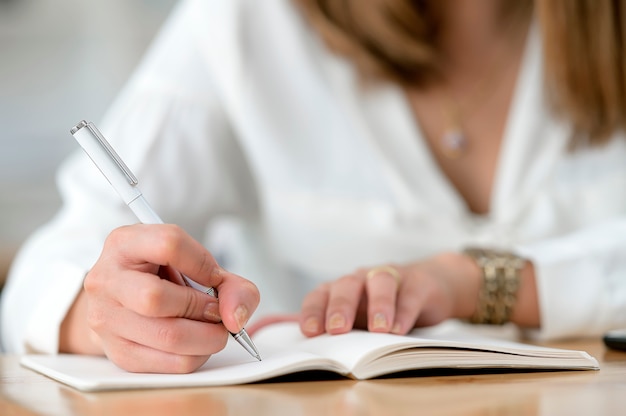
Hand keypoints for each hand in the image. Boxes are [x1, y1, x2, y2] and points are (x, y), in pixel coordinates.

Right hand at [60, 224, 259, 372]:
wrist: (123, 300)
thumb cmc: (162, 277)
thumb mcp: (193, 264)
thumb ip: (229, 283)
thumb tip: (235, 317)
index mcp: (125, 244)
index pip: (168, 244)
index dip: (203, 264)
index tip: (215, 279)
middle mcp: (107, 280)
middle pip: (157, 298)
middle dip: (202, 308)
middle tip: (217, 311)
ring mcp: (107, 318)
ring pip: (167, 336)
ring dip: (206, 337)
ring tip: (213, 329)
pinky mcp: (118, 353)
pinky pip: (169, 363)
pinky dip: (197, 356)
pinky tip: (198, 343)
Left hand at [298, 253, 480, 336]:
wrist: (431, 285)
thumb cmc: (383, 304)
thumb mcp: (357, 315)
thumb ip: (329, 324)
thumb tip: (285, 335)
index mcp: (343, 288)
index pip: (321, 294)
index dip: (313, 311)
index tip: (309, 332)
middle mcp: (362, 279)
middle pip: (347, 285)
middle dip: (340, 307)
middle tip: (338, 330)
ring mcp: (391, 277)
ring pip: (380, 282)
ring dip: (378, 305)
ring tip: (379, 329)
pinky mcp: (418, 283)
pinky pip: (409, 294)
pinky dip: (404, 311)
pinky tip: (400, 328)